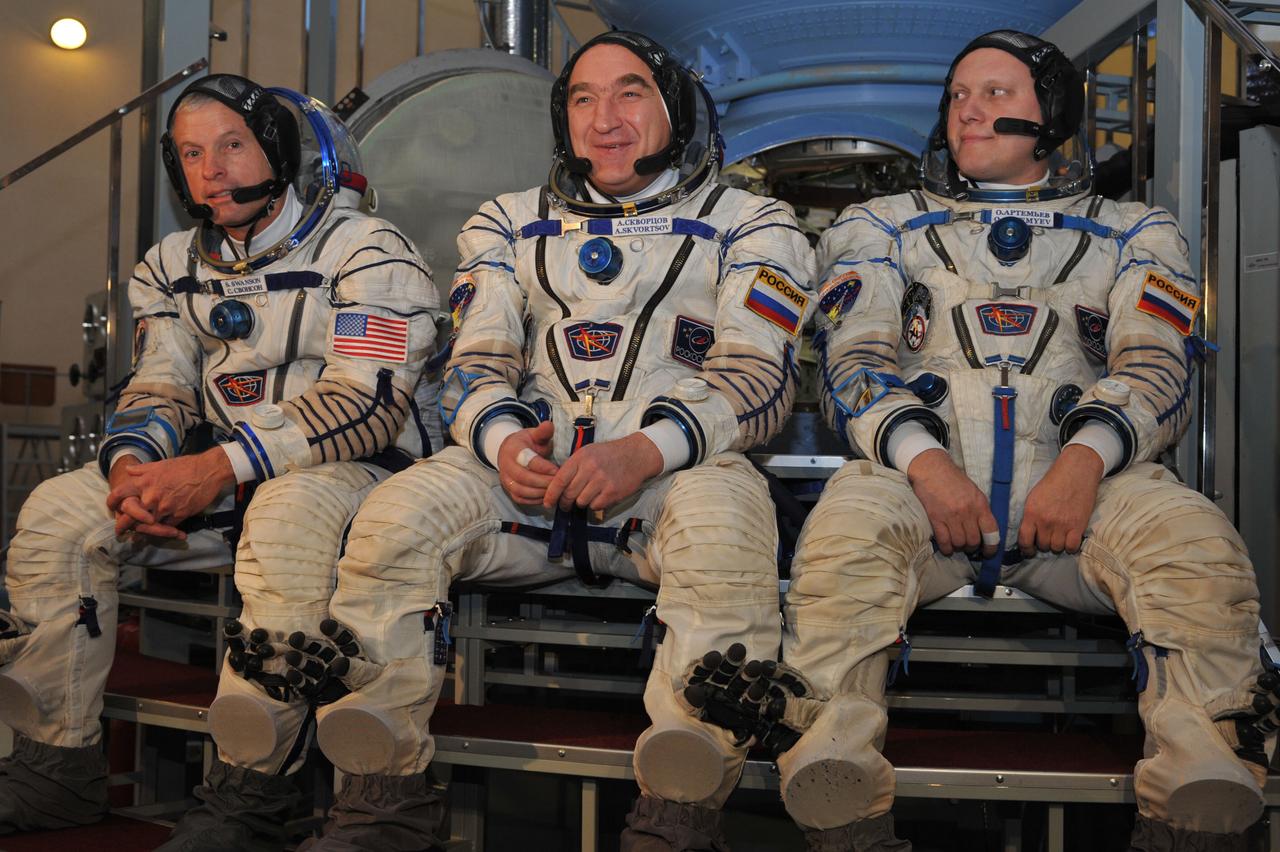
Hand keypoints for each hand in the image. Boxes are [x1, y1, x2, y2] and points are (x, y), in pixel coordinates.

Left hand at [107, 448, 234, 538]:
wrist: (208, 470)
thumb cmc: (184, 465)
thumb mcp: (160, 464)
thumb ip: (142, 470)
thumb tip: (128, 469)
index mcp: (144, 482)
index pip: (119, 494)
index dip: (111, 502)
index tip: (111, 507)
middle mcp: (151, 496)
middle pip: (131, 516)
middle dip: (124, 525)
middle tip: (120, 531)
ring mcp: (165, 507)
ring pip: (149, 524)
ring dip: (145, 529)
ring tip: (141, 534)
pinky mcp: (179, 514)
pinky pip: (167, 526)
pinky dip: (165, 529)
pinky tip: (164, 530)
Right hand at [497, 421, 558, 504]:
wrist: (510, 452)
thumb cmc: (527, 444)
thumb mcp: (534, 434)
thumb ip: (543, 432)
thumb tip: (549, 425)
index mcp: (513, 449)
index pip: (528, 461)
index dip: (544, 467)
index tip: (558, 470)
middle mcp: (506, 465)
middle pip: (524, 478)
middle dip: (544, 482)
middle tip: (560, 483)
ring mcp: (506, 479)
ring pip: (522, 491)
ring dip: (540, 493)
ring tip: (555, 491)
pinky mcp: (508, 490)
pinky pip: (521, 499)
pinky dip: (534, 500)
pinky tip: (547, 496)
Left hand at [543, 431, 662, 512]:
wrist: (636, 455)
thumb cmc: (609, 454)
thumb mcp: (588, 452)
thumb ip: (573, 467)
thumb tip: (557, 486)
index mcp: (581, 458)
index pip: (560, 480)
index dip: (551, 494)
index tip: (547, 503)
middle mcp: (590, 469)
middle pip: (569, 494)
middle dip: (565, 502)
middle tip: (566, 505)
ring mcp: (602, 481)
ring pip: (581, 502)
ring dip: (582, 502)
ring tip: (588, 496)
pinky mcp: (612, 492)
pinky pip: (595, 506)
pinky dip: (595, 505)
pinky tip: (600, 496)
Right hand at [907, 448, 998, 557]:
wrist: (931, 468)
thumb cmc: (953, 479)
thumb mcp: (973, 492)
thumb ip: (980, 509)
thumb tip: (983, 529)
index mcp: (980, 504)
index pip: (991, 532)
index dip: (991, 547)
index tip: (988, 553)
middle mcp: (967, 512)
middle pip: (974, 541)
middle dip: (971, 547)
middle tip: (967, 546)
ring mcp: (951, 516)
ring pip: (959, 543)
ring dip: (958, 547)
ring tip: (956, 545)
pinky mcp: (936, 518)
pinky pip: (944, 541)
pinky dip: (946, 548)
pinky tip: (946, 548)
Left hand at [1017, 444, 1102, 555]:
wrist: (1076, 472)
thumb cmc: (1054, 482)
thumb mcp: (1034, 497)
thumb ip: (1030, 516)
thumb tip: (1027, 533)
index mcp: (1032, 513)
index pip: (1024, 540)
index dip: (1026, 549)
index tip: (1029, 551)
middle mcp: (1045, 521)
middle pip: (1042, 545)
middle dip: (1044, 543)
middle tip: (1048, 536)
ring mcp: (1062, 525)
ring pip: (1056, 548)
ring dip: (1057, 544)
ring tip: (1059, 535)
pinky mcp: (1078, 526)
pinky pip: (1072, 547)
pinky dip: (1071, 546)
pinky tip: (1070, 539)